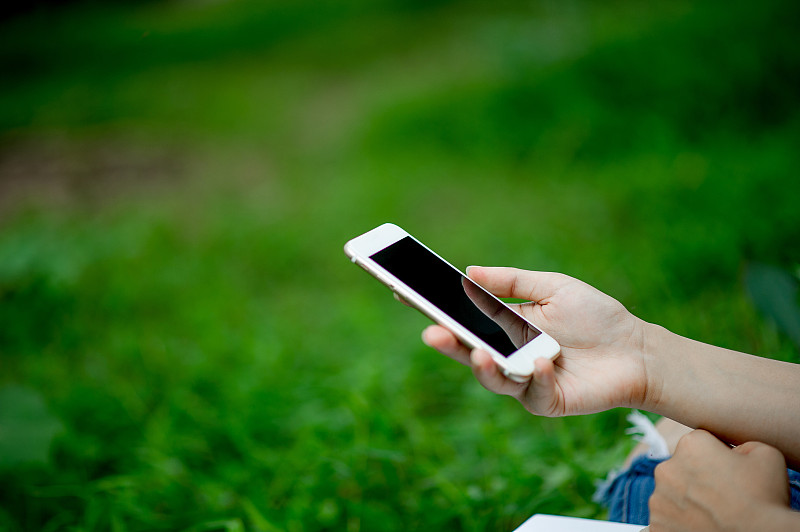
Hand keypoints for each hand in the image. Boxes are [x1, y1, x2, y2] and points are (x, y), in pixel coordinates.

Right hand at [421, 266, 647, 416]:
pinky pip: (532, 391)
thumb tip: (468, 271)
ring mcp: (523, 379)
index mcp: (504, 326)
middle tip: (432, 333)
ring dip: (484, 367)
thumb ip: (513, 282)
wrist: (636, 350)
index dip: (434, 308)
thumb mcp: (552, 287)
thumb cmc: (596, 316)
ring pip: (493, 378)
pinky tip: (544, 361)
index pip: (462, 318)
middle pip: (468, 351)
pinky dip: (536, 376)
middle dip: (448, 343)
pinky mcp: (545, 401)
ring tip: (481, 353)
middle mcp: (507, 354)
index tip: (404, 292)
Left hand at [648, 430, 794, 531]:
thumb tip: (734, 451)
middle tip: (721, 495)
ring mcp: (658, 500)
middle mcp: (666, 469)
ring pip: (671, 495)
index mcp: (690, 446)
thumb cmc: (764, 500)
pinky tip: (699, 525)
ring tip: (713, 513)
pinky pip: (665, 519)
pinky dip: (678, 523)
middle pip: (681, 468)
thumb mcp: (765, 454)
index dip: (717, 457)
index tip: (729, 472)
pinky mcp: (657, 525)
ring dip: (687, 502)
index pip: (699, 443)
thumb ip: (741, 444)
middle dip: (697, 479)